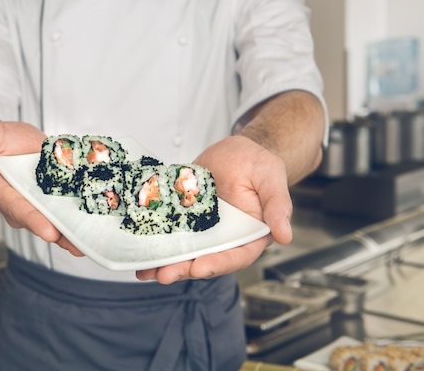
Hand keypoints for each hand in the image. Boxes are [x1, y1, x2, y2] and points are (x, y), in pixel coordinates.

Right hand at [0, 120, 83, 255]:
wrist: (14, 143)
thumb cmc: (0, 142)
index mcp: (1, 191)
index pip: (16, 207)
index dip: (32, 219)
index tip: (48, 230)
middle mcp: (21, 202)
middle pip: (38, 220)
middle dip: (56, 232)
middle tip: (72, 241)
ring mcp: (39, 203)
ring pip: (53, 222)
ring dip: (69, 235)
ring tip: (85, 245)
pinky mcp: (54, 199)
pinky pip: (64, 213)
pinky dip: (77, 223)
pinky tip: (92, 232)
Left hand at [135, 135, 291, 283]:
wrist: (238, 150)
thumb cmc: (260, 165)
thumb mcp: (272, 180)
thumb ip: (278, 207)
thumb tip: (285, 236)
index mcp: (249, 235)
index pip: (235, 256)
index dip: (217, 264)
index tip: (198, 267)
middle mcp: (224, 238)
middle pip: (204, 259)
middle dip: (183, 269)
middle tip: (163, 274)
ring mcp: (203, 229)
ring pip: (184, 251)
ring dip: (165, 262)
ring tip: (145, 270)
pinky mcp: (184, 217)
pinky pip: (170, 231)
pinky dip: (155, 242)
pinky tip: (139, 249)